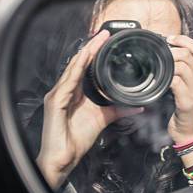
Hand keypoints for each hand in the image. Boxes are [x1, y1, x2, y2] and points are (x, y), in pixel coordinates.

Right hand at [37, 30, 142, 189]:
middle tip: (104, 33)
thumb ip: (119, 110)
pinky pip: (67, 83)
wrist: (63, 158)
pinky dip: (76, 70)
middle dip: (91, 47)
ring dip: (85, 54)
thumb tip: (138, 105)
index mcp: (74, 92)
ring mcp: (58, 95)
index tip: (107, 39)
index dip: (95, 52)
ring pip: (72, 69)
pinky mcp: (55, 103)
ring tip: (96, 41)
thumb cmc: (76, 138)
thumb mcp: (103, 119)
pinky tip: (83, 61)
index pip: (85, 67)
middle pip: (78, 64)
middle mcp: (64, 90)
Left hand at [166, 35, 192, 144]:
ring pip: (182, 66)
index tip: (169, 39)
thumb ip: (176, 70)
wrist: (188, 131)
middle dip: (171, 51)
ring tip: (159, 68)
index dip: (183, 40)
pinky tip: (160, 82)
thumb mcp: (182, 85)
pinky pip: (177, 83)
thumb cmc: (181, 107)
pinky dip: (166, 79)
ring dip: (168, 64)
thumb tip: (162, 55)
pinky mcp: (188, 101)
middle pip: (188, 54)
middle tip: (159, 55)